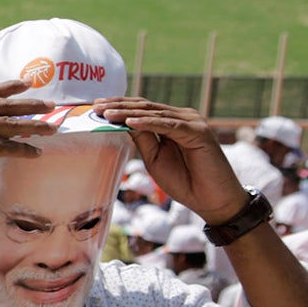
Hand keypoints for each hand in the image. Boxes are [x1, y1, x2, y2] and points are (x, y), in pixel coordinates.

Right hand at [0, 81, 56, 213]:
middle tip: (51, 104)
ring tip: (52, 128)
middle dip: (31, 104)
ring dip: (36, 126)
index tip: (27, 84)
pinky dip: (25, 150)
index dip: (9, 87)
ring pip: (11, 124)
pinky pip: (8, 147)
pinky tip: (37, 153)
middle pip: (4, 105)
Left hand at [94, 98, 248, 222]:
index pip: (140, 110)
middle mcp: (182, 118)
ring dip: (128, 113)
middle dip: (118, 106)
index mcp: (171, 122)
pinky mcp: (198, 132)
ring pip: (154, 113)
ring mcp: (192, 122)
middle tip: (95, 106)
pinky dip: (148, 123)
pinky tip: (129, 123)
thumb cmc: (185, 181)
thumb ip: (142, 139)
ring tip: (106, 113)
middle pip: (145, 107)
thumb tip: (122, 122)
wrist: (212, 200)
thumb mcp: (154, 158)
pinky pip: (168, 125)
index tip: (94, 108)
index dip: (118, 107)